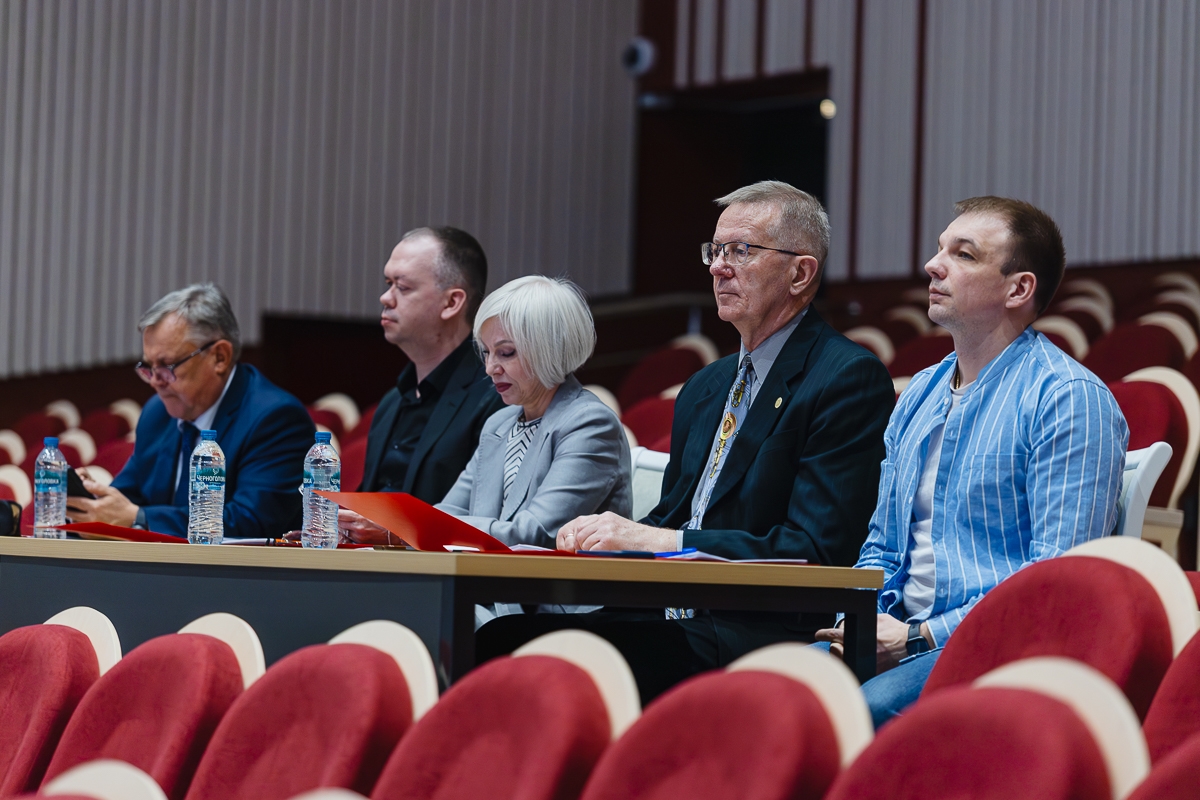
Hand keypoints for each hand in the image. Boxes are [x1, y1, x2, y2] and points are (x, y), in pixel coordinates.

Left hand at [66, 470, 138, 526]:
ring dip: (70, 517)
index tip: (61, 496)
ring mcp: (92, 528)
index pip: (75, 502)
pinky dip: (77, 526)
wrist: (131, 520)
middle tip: (60, 505)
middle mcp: (91, 519)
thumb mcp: (112, 492)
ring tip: (68, 512)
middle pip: (71, 514)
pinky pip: (80, 531)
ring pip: (74, 523)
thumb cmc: (122, 506)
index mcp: (95, 507)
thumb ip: (97, 487)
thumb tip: (84, 483)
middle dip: (65, 508)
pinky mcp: (94, 534)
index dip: (66, 499)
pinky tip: (78, 521)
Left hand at [337, 509, 403, 545]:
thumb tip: (346, 508)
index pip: (339, 515)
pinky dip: (348, 535)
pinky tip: (349, 532)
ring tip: (343, 525)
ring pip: (343, 532)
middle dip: (336, 521)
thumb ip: (357, 510)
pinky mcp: (360, 543)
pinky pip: (349, 538)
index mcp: (359, 517)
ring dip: (342, 528)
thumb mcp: (370, 510)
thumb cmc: (384, 521)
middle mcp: (357, 528)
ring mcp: (358, 536)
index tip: (329, 512)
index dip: (333, 514)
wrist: (393, 532)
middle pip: (339, 524)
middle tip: (332, 519)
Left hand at [556, 511, 675, 552]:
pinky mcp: (608, 540)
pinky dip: (592, 555)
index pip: (578, 523)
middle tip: (582, 555)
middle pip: (578, 531)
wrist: (656, 544)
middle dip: (577, 545)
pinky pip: (590, 549)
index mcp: (606, 517)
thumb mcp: (618, 530)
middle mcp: (604, 520)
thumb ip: (600, 532)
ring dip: (586, 551)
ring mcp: (606, 529)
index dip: (572, 536)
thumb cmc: (639, 542)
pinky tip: (603, 557)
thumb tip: (580, 544)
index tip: (570, 546)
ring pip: (582, 540)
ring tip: (598, 555)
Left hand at [816, 615, 930, 672]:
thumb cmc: (896, 631)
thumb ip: (864, 619)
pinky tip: (852, 659)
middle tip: (838, 643)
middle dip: (835, 645)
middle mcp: (863, 652)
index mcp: (862, 637)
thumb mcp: (880, 619)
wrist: (912, 645)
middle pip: (835, 650)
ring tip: (845, 651)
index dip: (825, 633)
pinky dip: (850, 664)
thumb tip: (849, 622)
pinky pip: (853, 669)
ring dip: (840, 656)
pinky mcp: (871, 673)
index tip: (819, 634)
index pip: (836, 635)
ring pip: (842, 661)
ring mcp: (866, 664)